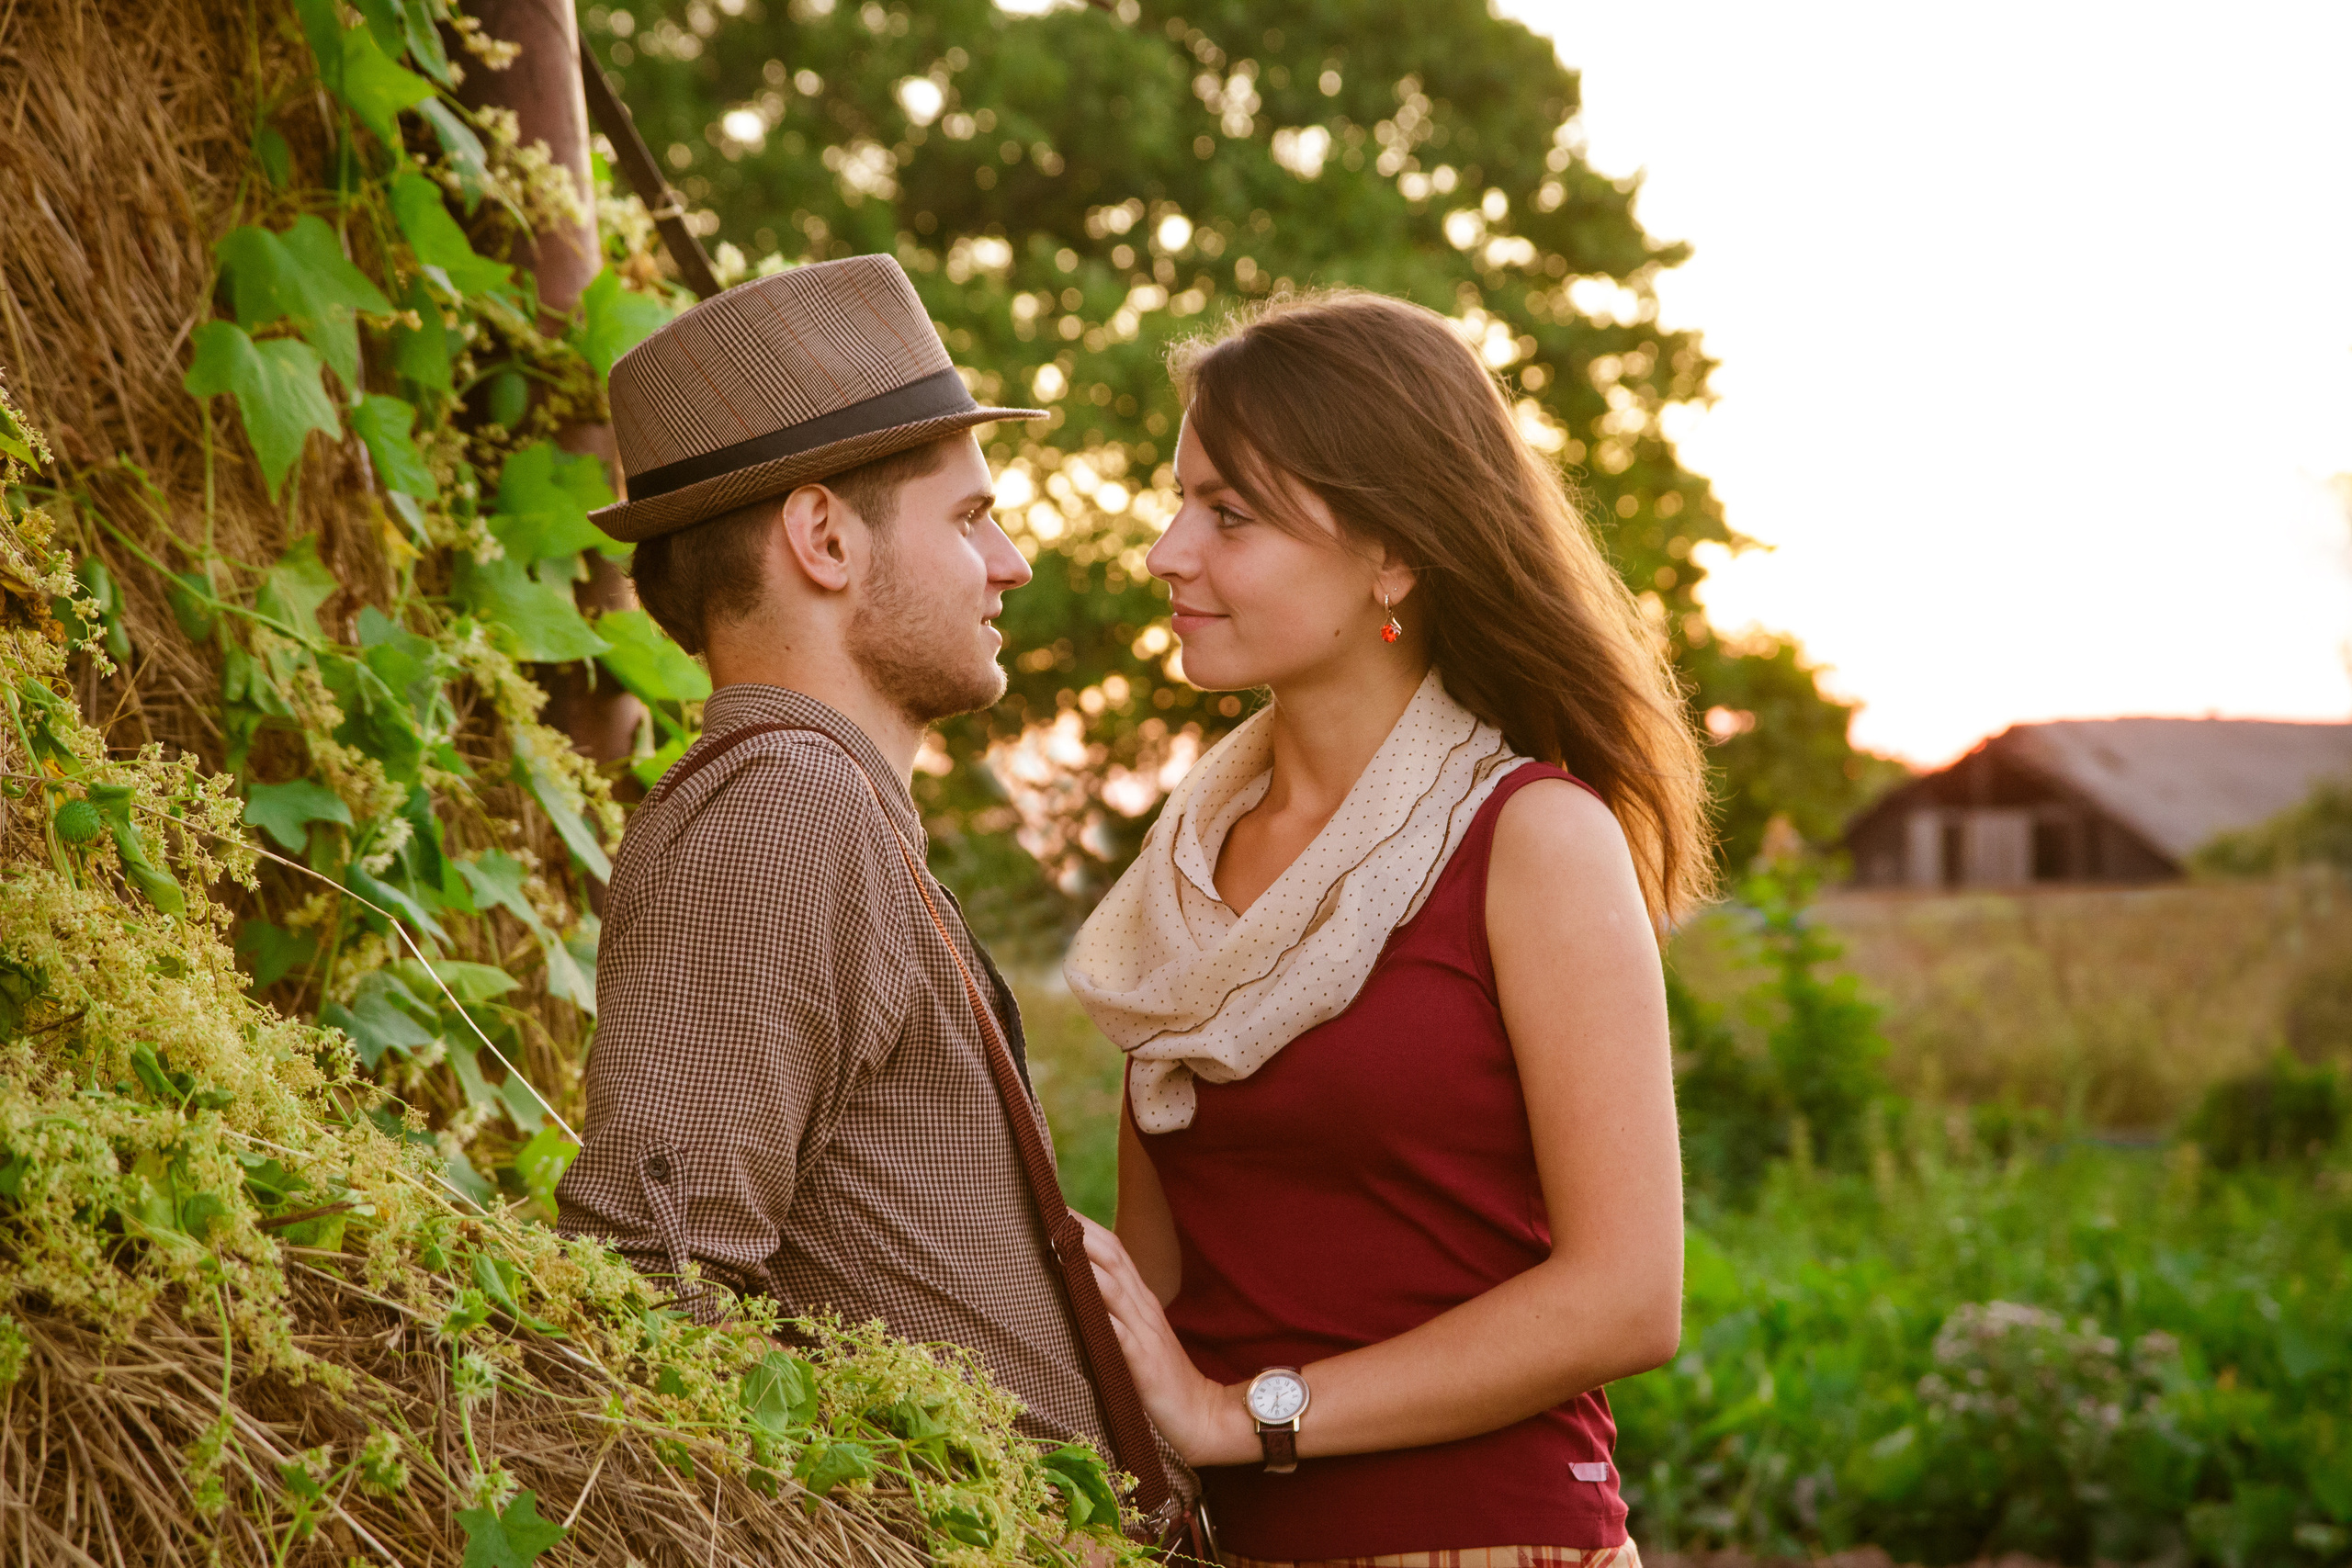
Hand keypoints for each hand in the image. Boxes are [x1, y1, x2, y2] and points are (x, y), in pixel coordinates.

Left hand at [1074, 1212, 1257, 1465]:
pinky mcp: (1144, 1363)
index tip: (1051, 1203)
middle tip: (1044, 1206)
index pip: (1112, 1249)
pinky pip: (1121, 1334)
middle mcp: (1143, 1308)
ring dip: (1084, 1261)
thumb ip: (1113, 1313)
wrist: (1204, 1416)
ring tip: (1053, 1240)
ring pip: (1113, 1286)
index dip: (1084, 1224)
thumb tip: (1073, 1291)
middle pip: (1111, 1255)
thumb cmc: (1162, 1380)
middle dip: (1079, 1229)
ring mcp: (1145, 1333)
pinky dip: (1100, 1313)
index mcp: (1140, 1300)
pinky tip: (1079, 1298)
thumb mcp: (1136, 1338)